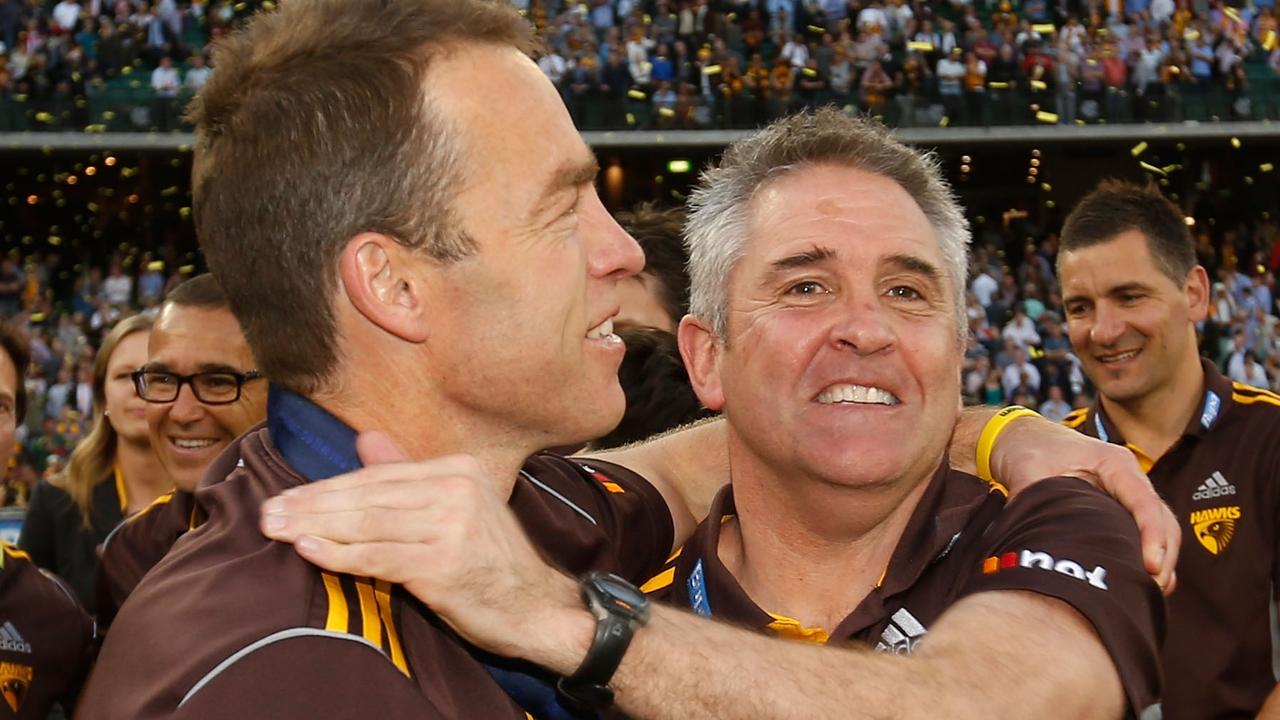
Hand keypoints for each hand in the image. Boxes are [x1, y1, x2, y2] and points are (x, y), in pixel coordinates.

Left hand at [259, 432, 592, 667]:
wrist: (536, 607)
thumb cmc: (488, 562)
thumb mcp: (453, 509)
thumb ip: (407, 475)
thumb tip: (365, 439)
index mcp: (457, 469)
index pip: (378, 477)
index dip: (326, 488)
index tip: (285, 498)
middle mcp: (457, 489)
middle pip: (368, 496)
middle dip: (312, 505)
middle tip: (268, 514)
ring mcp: (454, 525)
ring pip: (368, 523)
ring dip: (316, 528)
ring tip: (277, 531)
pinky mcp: (446, 563)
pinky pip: (381, 556)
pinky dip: (341, 554)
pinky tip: (309, 551)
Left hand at [992, 415, 1178, 594]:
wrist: (1021, 438)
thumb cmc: (1028, 447)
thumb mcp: (1026, 466)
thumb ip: (1030, 495)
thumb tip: (1028, 530)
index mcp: (1114, 463)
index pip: (1144, 501)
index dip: (1152, 535)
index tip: (1151, 566)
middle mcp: (1128, 479)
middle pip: (1163, 519)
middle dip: (1164, 556)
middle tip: (1152, 589)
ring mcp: (1126, 495)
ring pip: (1160, 530)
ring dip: (1161, 561)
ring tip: (1150, 593)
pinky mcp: (1119, 510)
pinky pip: (1143, 535)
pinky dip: (1146, 558)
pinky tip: (1140, 584)